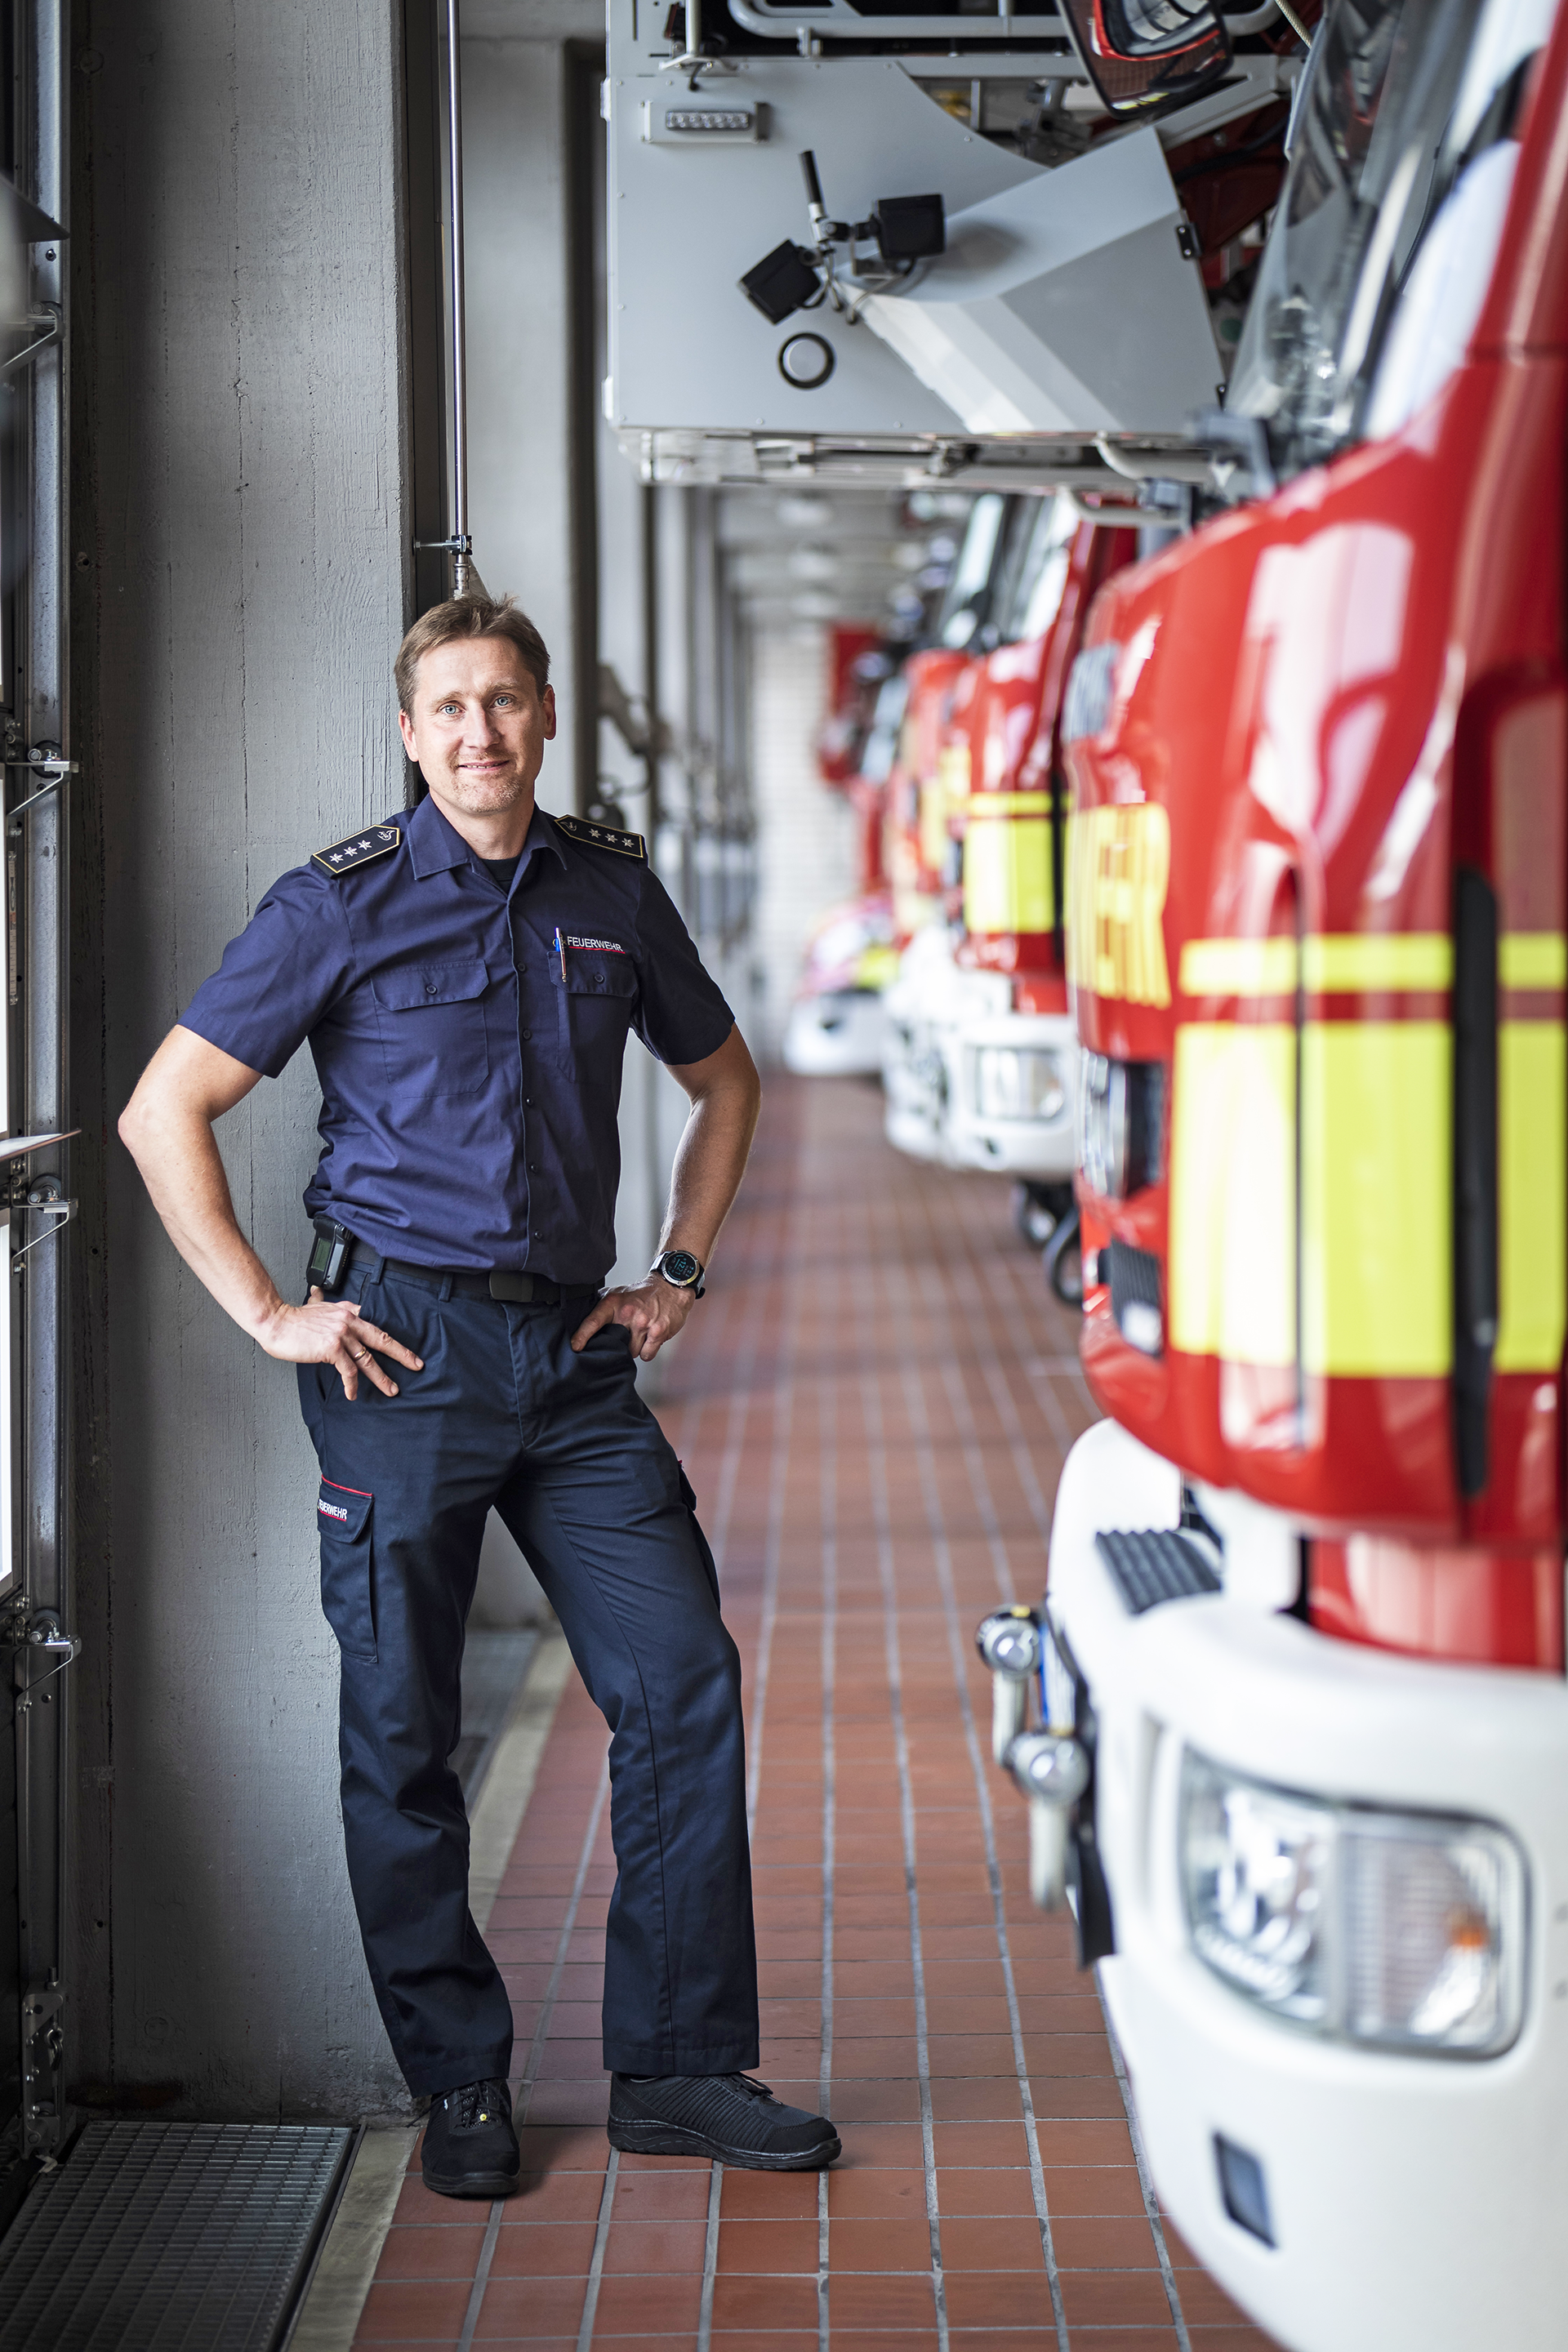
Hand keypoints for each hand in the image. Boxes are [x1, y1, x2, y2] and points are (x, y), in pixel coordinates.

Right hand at [259, 1287, 423, 1400]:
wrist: (275, 1322)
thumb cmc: (293, 1319)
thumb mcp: (314, 1305)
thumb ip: (321, 1302)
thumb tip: (318, 1293)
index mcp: (348, 1311)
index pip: (375, 1326)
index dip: (392, 1339)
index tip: (406, 1350)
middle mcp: (348, 1321)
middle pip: (381, 1340)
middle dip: (402, 1354)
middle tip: (417, 1365)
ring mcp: (341, 1335)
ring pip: (368, 1360)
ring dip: (381, 1377)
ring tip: (391, 1389)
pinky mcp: (331, 1349)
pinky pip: (348, 1371)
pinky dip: (352, 1385)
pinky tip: (353, 1394)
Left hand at [571, 1276, 696, 1363]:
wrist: (671, 1286)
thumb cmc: (642, 1293)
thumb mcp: (617, 1293)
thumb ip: (601, 1306)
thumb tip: (580, 1318)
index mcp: (613, 1303)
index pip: (593, 1321)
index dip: (582, 1336)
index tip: (575, 1347)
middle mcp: (627, 1313)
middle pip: (614, 1344)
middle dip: (618, 1344)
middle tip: (625, 1334)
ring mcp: (643, 1323)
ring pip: (632, 1352)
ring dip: (635, 1348)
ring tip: (640, 1334)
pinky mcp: (658, 1332)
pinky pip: (647, 1355)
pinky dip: (648, 1351)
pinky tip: (650, 1338)